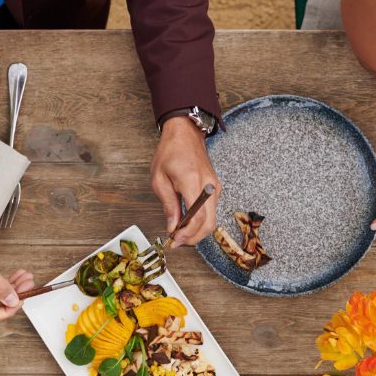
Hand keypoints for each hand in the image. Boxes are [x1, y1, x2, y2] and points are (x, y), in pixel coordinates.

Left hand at [150, 116, 220, 247]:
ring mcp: (215, 188)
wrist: (185, 133)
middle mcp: (209, 187)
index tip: (175, 240)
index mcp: (193, 182)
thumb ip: (168, 205)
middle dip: (193, 238)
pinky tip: (187, 222)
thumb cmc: (171, 151)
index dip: (187, 234)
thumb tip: (172, 227)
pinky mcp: (216, 189)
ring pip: (212, 220)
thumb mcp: (160, 179)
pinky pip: (211, 211)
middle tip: (177, 241)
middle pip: (209, 224)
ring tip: (180, 233)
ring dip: (197, 231)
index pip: (198, 218)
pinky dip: (201, 221)